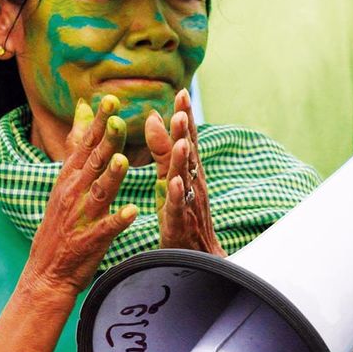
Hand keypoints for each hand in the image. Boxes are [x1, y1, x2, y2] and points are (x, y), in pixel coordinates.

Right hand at [22, 95, 137, 296]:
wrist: (47, 272)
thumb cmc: (62, 221)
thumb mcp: (66, 178)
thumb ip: (78, 143)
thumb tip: (84, 106)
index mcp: (71, 177)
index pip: (86, 145)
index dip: (99, 123)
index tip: (112, 100)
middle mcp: (74, 193)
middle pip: (93, 162)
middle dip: (106, 140)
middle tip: (119, 118)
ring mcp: (82, 216)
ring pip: (99, 192)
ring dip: (110, 177)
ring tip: (122, 160)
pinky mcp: (90, 240)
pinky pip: (107, 228)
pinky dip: (118, 220)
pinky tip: (132, 212)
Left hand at [145, 89, 225, 255]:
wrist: (199, 259)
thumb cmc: (183, 217)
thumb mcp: (171, 178)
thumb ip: (162, 150)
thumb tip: (154, 116)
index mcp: (189, 172)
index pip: (188, 139)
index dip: (185, 117)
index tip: (182, 92)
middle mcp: (192, 183)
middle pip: (189, 152)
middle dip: (186, 129)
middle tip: (182, 105)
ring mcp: (187, 203)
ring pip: (185, 177)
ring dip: (183, 157)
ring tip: (181, 138)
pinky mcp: (179, 223)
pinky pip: (177, 207)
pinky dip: (176, 194)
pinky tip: (173, 183)